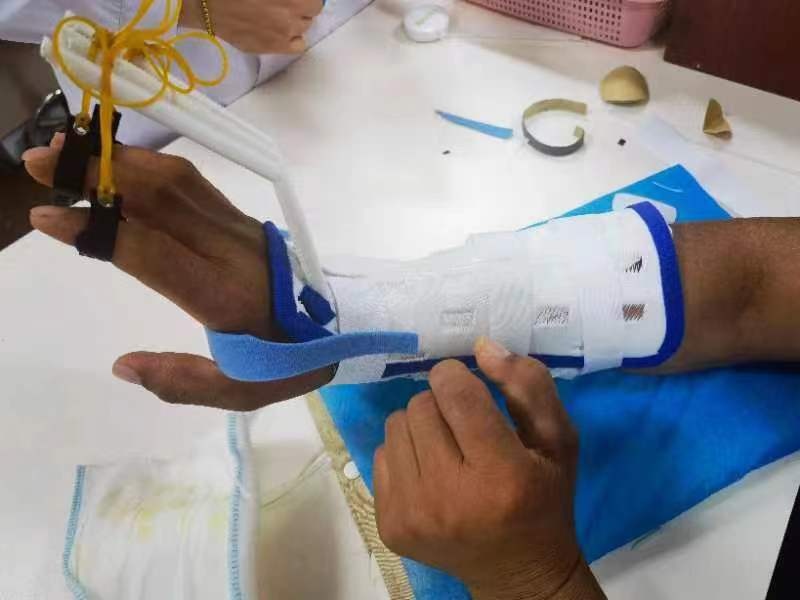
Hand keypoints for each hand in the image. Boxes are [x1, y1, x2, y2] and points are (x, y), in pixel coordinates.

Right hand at [23, 135, 332, 409]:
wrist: (345, 323)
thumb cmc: (288, 361)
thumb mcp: (241, 391)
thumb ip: (182, 383)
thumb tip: (122, 366)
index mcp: (223, 296)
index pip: (152, 252)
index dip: (99, 231)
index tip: (49, 218)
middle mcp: (229, 251)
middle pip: (159, 201)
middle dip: (97, 176)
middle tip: (39, 163)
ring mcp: (237, 229)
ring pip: (176, 182)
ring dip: (121, 161)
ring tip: (69, 153)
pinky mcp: (241, 219)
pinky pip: (193, 183)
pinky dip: (152, 166)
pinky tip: (120, 163)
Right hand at [180, 0, 323, 53]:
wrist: (207, 4)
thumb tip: (293, 0)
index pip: (316, 0)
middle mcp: (290, 16)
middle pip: (312, 11)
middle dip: (303, 4)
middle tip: (287, 1)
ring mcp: (283, 34)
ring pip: (305, 28)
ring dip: (297, 19)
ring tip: (280, 13)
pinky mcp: (272, 48)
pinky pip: (297, 45)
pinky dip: (294, 37)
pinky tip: (282, 29)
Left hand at [374, 338, 605, 599]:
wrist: (518, 572)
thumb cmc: (544, 499)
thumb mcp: (558, 439)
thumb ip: (528, 385)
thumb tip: (480, 346)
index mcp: (499, 474)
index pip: (454, 393)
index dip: (456, 376)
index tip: (468, 384)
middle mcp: (448, 496)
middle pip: (420, 405)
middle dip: (441, 403)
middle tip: (464, 425)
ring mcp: (412, 514)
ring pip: (395, 425)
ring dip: (420, 426)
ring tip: (448, 448)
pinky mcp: (389, 525)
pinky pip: (380, 455)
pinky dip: (405, 454)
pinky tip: (431, 473)